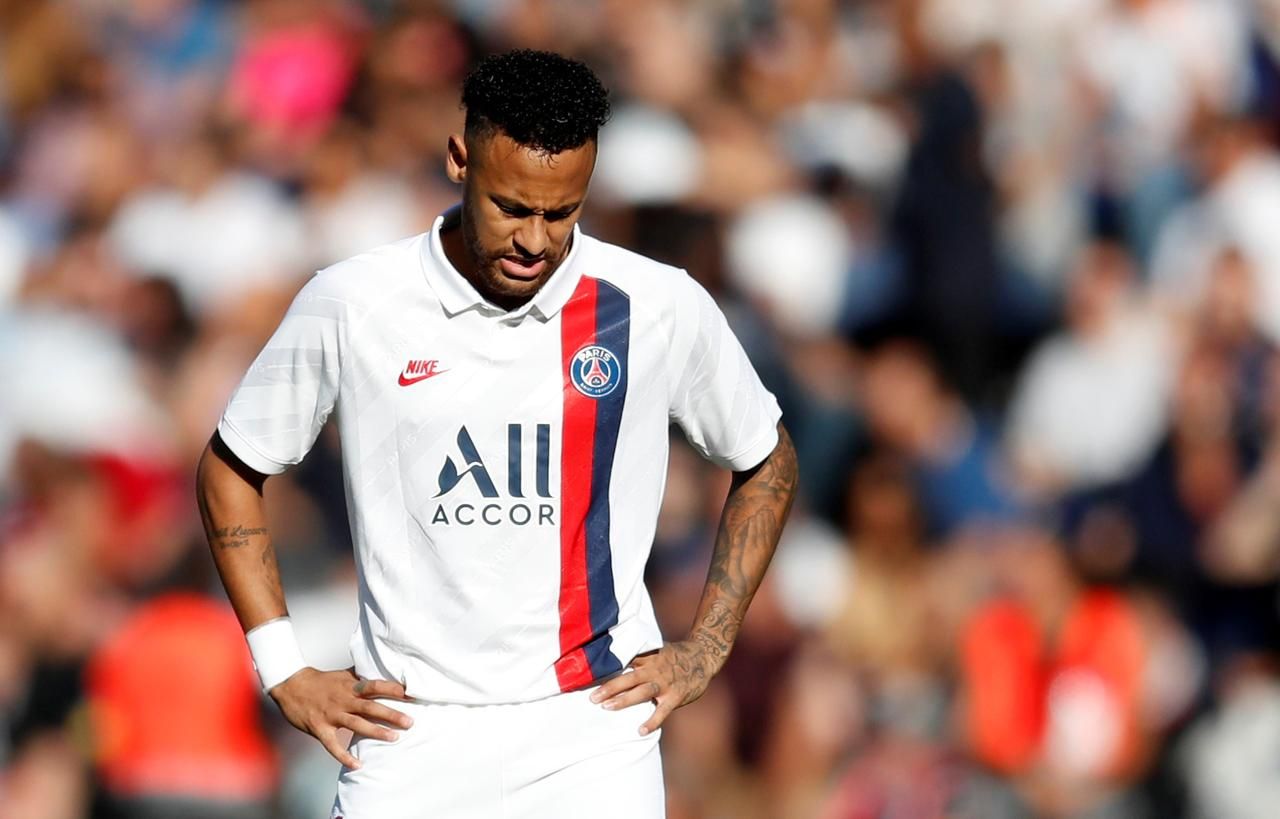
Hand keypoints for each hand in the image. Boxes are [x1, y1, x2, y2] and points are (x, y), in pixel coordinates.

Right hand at [269, 667, 413, 768]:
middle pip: (371, 706)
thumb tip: (383, 671)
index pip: (375, 685)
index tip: (411, 695)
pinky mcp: (319, 728)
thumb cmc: (321, 681)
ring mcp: (331, 715)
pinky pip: (333, 745)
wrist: (291, 685)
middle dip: (391, 714)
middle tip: (410, 722)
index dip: (393, 689)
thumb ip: (362, 677)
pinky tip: (358, 765)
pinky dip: (345, 756)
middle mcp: (343, 700)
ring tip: (394, 738)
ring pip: (357, 724)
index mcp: (350, 686)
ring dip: (376, 732)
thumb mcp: (343, 675)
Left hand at [588, 640, 718, 735]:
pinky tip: (640, 730)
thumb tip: (613, 661)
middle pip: (629, 677)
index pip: (624, 662)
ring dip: (624, 700)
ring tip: (607, 707)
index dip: (607, 669)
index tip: (588, 675)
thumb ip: (638, 657)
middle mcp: (655, 668)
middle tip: (592, 697)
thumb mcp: (656, 650)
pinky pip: (663, 710)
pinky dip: (652, 721)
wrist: (703, 656)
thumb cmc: (675, 655)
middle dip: (610, 687)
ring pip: (642, 691)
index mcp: (647, 657)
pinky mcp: (676, 695)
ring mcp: (666, 682)